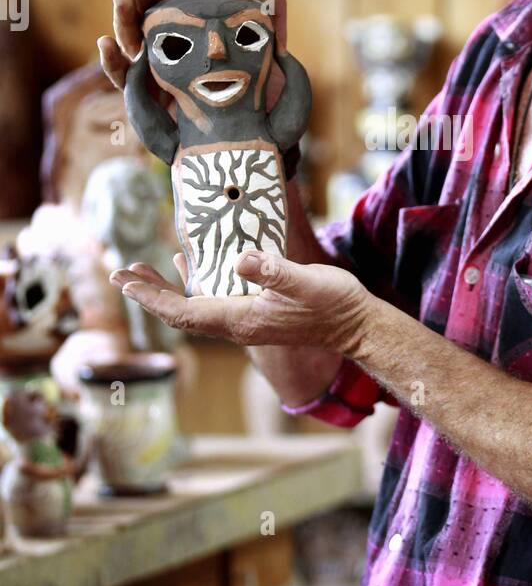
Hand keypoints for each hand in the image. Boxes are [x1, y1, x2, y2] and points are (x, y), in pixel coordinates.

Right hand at [97, 0, 288, 113]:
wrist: (244, 143)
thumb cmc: (255, 99)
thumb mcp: (264, 55)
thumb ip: (266, 19)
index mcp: (193, 34)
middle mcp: (168, 50)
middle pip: (146, 14)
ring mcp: (152, 72)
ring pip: (130, 40)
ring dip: (123, 18)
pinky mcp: (142, 99)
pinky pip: (121, 79)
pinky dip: (111, 61)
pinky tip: (106, 43)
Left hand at [109, 250, 372, 358]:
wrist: (356, 326)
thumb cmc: (333, 304)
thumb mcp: (305, 282)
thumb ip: (273, 272)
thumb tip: (240, 259)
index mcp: (240, 319)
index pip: (183, 311)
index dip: (151, 297)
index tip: (125, 281)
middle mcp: (237, 322)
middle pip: (180, 310)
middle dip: (149, 293)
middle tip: (119, 273)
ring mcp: (246, 318)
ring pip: (194, 304)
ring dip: (166, 289)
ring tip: (140, 271)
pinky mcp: (256, 310)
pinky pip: (214, 297)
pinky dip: (194, 281)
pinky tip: (187, 264)